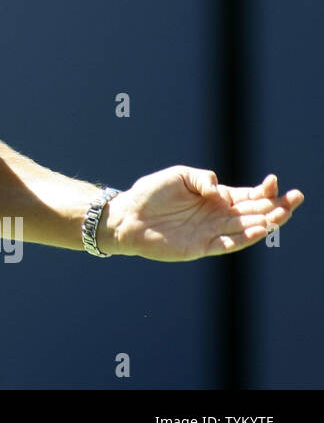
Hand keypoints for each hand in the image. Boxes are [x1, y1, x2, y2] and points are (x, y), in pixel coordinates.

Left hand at [103, 167, 303, 261]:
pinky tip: (260, 230)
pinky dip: (245, 238)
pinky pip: (229, 244)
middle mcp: (218, 216)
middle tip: (296, 198)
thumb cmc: (151, 194)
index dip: (264, 191)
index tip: (275, 181)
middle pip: (254, 213)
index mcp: (215, 197)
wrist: (127, 216)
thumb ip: (202, 178)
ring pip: (247, 229)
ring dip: (266, 222)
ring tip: (282, 214)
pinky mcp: (202, 247)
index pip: (248, 196)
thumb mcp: (178, 176)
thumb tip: (219, 187)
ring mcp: (212, 232)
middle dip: (276, 206)